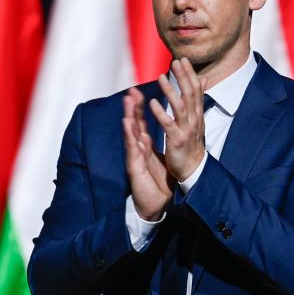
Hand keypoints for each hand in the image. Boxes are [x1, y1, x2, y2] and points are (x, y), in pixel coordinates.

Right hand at [124, 88, 170, 220]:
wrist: (154, 204)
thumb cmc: (157, 183)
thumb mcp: (162, 159)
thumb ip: (161, 145)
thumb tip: (167, 133)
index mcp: (145, 145)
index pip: (143, 123)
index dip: (142, 107)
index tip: (140, 91)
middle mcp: (138, 148)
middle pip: (135, 123)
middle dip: (133, 107)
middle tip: (132, 90)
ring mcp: (135, 155)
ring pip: (131, 132)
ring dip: (128, 115)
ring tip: (127, 100)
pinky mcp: (134, 165)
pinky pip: (131, 147)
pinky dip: (129, 134)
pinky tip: (126, 123)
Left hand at [149, 59, 205, 182]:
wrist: (194, 169)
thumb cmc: (193, 144)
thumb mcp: (197, 120)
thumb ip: (197, 100)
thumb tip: (204, 80)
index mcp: (197, 114)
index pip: (196, 90)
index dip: (190, 74)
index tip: (183, 60)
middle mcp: (194, 120)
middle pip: (190, 94)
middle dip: (182, 77)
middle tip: (175, 62)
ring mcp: (186, 130)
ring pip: (180, 106)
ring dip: (171, 91)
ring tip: (161, 77)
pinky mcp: (177, 140)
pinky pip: (168, 124)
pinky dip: (161, 113)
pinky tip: (153, 102)